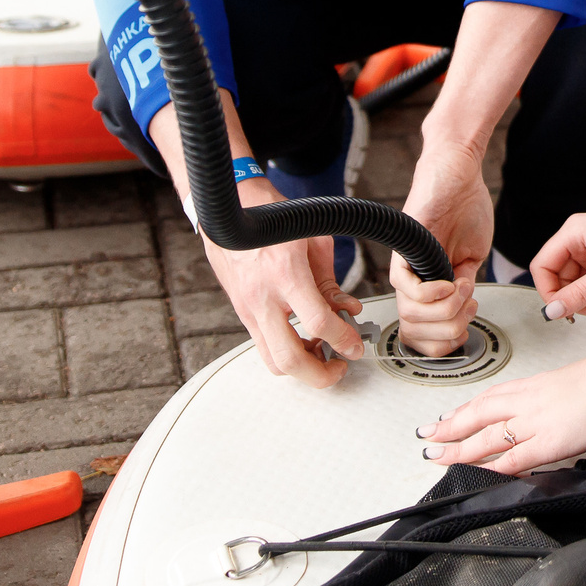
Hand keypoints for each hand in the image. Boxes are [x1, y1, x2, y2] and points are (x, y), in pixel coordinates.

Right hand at [205, 175, 366, 387]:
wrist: (230, 212)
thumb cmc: (273, 217)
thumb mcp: (314, 240)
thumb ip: (330, 282)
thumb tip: (348, 310)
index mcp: (285, 273)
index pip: (317, 322)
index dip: (343, 340)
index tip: (355, 346)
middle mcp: (263, 297)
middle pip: (289, 358)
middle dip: (320, 374)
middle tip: (340, 367)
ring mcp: (248, 309)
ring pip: (272, 361)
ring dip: (302, 368)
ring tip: (322, 354)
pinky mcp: (242, 314)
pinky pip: (263, 347)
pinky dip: (286, 354)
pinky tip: (303, 342)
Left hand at [394, 140, 494, 354]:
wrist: (459, 173)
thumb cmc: (465, 207)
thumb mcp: (473, 258)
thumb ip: (465, 286)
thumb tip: (463, 310)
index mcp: (427, 286)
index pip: (420, 334)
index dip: (443, 344)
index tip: (464, 331)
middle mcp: (412, 280)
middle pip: (413, 333)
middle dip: (448, 332)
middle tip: (467, 311)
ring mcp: (407, 266)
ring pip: (410, 315)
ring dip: (445, 312)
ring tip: (462, 291)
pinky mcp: (404, 250)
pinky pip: (407, 287)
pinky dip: (432, 294)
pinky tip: (450, 283)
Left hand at [418, 350, 585, 474]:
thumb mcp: (567, 383)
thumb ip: (549, 400)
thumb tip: (547, 413)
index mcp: (531, 386)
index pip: (488, 399)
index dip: (463, 411)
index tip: (447, 419)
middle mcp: (525, 403)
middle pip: (477, 415)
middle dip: (449, 428)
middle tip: (428, 437)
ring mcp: (533, 423)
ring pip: (486, 437)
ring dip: (459, 449)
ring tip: (439, 457)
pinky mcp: (547, 444)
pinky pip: (512, 459)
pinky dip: (491, 468)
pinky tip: (475, 474)